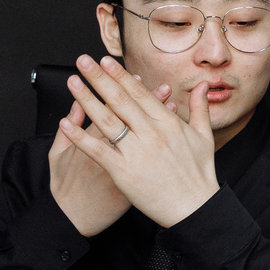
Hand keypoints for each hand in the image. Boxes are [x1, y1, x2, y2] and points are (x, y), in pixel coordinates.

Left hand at [58, 55, 221, 227]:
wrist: (194, 208)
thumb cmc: (199, 175)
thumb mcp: (204, 137)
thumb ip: (199, 108)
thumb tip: (202, 85)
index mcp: (168, 123)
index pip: (139, 93)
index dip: (120, 76)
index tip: (105, 61)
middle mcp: (151, 134)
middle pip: (119, 100)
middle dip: (99, 78)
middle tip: (83, 61)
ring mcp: (136, 152)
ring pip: (106, 120)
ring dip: (86, 99)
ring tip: (72, 83)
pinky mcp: (124, 172)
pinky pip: (98, 150)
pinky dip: (80, 136)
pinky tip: (65, 124)